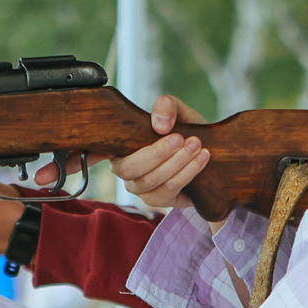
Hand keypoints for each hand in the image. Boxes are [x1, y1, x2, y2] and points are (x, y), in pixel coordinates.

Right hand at [112, 94, 211, 211]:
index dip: (102, 152)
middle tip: (180, 139)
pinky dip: (187, 173)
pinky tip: (201, 159)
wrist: (205, 152)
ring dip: (177, 162)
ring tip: (196, 146)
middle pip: (129, 168)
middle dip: (158, 153)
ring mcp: (139, 188)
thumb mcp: (177, 112)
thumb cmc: (184, 130)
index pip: (105, 150)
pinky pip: (168, 190)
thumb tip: (159, 125)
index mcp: (120, 146)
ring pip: (151, 180)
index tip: (147, 135)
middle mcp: (124, 169)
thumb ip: (166, 106)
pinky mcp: (157, 201)